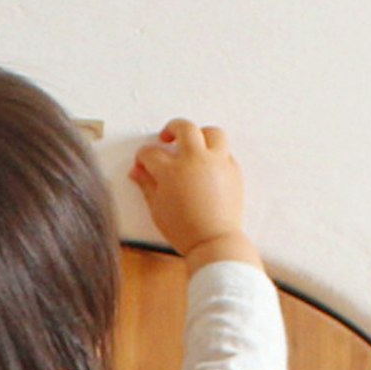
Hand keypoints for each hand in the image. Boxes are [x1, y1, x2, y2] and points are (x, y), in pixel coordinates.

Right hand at [130, 119, 256, 272]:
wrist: (214, 242)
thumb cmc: (185, 230)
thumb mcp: (157, 208)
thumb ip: (146, 185)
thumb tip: (137, 171)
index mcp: (172, 169)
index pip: (151, 153)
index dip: (143, 157)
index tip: (143, 162)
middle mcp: (195, 159)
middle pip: (184, 128)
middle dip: (172, 128)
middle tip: (166, 136)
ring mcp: (217, 163)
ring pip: (211, 133)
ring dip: (200, 134)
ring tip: (193, 143)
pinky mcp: (233, 171)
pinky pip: (225, 152)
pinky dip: (214, 154)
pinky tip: (206, 165)